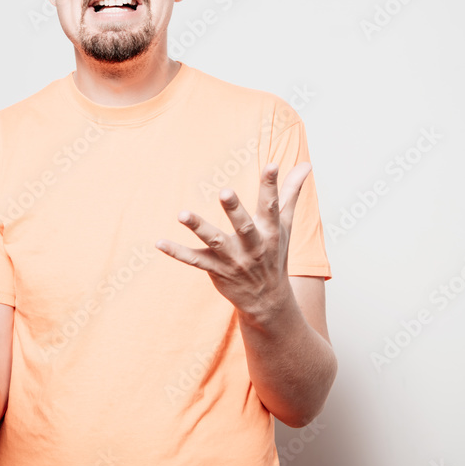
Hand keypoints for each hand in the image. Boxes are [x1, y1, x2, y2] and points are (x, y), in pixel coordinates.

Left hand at [155, 162, 311, 318]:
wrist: (268, 301)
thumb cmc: (275, 255)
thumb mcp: (285, 225)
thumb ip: (291, 193)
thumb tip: (306, 165)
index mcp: (270, 232)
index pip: (271, 205)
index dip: (271, 184)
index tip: (272, 164)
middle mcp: (252, 246)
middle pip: (244, 226)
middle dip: (234, 210)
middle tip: (225, 191)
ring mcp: (233, 260)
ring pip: (214, 242)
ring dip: (198, 228)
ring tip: (182, 214)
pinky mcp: (215, 270)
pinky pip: (194, 260)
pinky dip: (177, 253)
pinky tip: (159, 243)